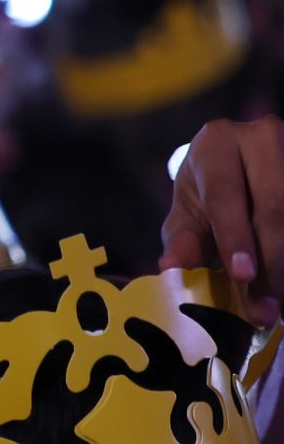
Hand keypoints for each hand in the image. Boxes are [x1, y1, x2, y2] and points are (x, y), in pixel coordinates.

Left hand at [162, 118, 283, 306]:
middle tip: (268, 306)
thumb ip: (182, 240)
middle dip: (271, 261)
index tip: (243, 275)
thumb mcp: (189, 211)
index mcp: (217, 142)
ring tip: (281, 301)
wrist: (240, 162)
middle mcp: (261, 137)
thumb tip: (171, 270)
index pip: (226, 195)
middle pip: (273, 206)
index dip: (235, 237)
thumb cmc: (208, 190)